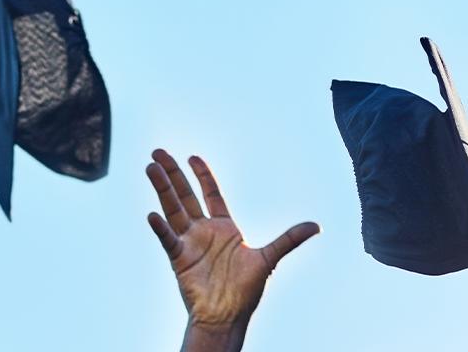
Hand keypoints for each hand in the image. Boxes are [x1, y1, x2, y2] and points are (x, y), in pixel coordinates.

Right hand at [142, 150, 316, 351]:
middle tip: (158, 151)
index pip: (210, 194)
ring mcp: (189, 243)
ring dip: (162, 189)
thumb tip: (317, 226)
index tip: (192, 156)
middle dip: (173, 174)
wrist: (226, 316)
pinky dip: (160, 228)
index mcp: (224, 227)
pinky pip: (168, 239)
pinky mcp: (178, 258)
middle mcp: (203, 231)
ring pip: (173, 209)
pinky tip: (153, 215)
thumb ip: (289, 240)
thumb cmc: (245, 291)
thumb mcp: (269, 259)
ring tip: (151, 168)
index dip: (202, 174)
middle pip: (185, 195)